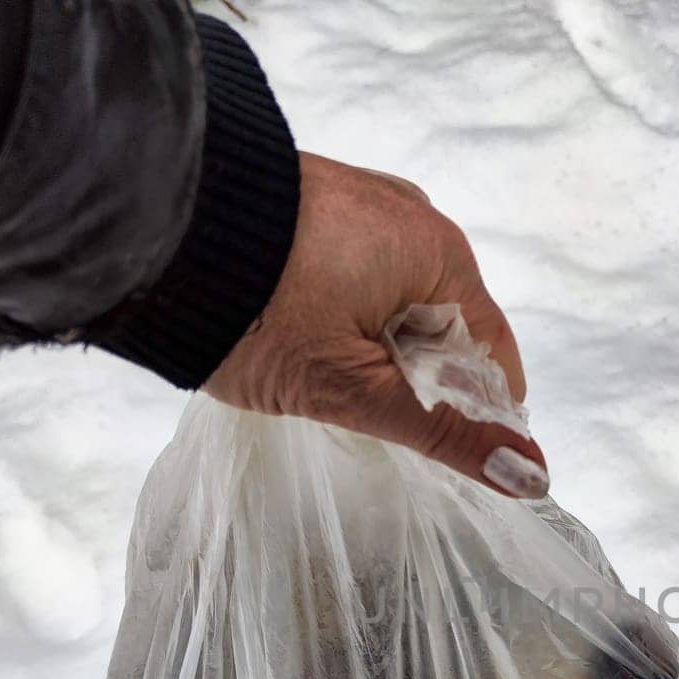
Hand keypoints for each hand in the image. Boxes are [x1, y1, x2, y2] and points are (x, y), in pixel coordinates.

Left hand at [204, 153, 547, 497]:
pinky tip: (301, 335)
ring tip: (319, 373)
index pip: (493, 348)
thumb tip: (532, 477)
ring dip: (373, 346)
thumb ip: (447, 434)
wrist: (146, 234)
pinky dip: (342, 311)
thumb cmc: (257, 313)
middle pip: (444, 324)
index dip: (479, 409)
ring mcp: (361, 200)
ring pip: (395, 300)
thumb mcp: (357, 390)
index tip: (448, 450)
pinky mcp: (315, 202)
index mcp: (441, 251)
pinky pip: (355, 271)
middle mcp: (412, 214)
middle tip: (359, 411)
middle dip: (414, 375)